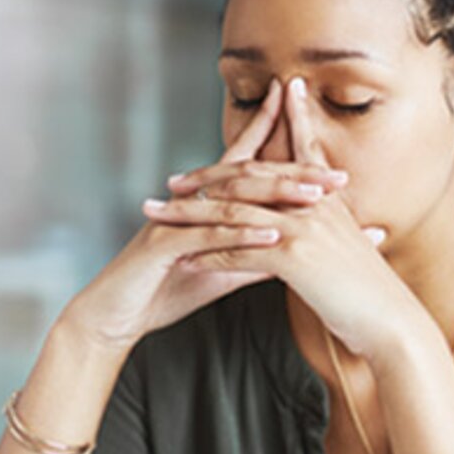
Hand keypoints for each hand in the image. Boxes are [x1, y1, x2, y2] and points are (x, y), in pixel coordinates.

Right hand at [59, 79, 350, 350]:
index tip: (321, 137)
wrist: (116, 316)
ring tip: (315, 197)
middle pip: (249, 176)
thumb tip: (297, 248)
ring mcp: (176, 219)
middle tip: (338, 176)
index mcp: (206, 204)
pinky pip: (208, 236)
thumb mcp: (222, 271)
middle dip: (295, 171)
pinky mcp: (163, 245)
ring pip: (233, 200)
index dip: (278, 142)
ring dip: (276, 196)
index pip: (248, 165)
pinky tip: (273, 236)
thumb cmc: (166, 290)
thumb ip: (256, 256)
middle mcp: (192, 202)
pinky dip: (242, 235)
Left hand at [151, 77, 433, 358]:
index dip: (276, 125)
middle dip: (206, 177)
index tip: (254, 107)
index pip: (297, 151)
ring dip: (192, 216)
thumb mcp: (352, 249)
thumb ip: (332, 229)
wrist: (393, 324)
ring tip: (160, 217)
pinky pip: (240, 251)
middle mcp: (315, 204)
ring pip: (235, 213)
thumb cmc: (373, 295)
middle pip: (250, 178)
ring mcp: (304, 228)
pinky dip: (210, 255)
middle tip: (173, 181)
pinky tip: (185, 260)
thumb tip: (317, 223)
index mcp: (328, 199)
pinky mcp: (294, 258)